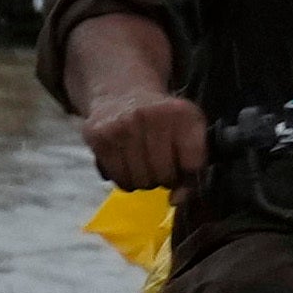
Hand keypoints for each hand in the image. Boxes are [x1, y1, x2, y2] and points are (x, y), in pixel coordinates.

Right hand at [85, 90, 208, 191]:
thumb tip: (177, 200)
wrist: (121, 92)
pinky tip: (127, 162)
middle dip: (165, 177)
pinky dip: (125, 178)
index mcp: (182, 114)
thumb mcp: (187, 131)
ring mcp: (122, 126)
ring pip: (140, 181)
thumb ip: (192, 167)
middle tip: (160, 163)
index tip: (184, 167)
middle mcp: (151, 116)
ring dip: (144, 180)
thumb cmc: (162, 118)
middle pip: (164, 176)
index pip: (193, 163)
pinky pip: (119, 179)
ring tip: (143, 162)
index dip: (189, 174)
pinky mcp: (99, 136)